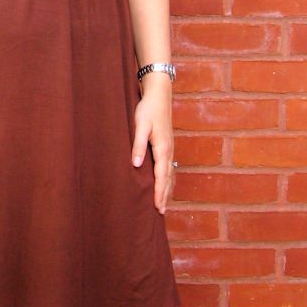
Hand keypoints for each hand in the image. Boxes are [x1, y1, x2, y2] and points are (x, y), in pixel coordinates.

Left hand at [131, 77, 174, 214]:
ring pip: (170, 173)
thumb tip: (136, 165)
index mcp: (162, 148)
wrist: (159, 95)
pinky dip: (168, 178)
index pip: (161, 176)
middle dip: (165, 195)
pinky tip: (165, 182)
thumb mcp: (140, 126)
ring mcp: (170, 147)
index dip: (160, 192)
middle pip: (168, 178)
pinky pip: (169, 166)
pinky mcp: (167, 144)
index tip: (158, 207)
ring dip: (168, 188)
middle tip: (162, 212)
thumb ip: (138, 145)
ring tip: (164, 203)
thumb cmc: (148, 109)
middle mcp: (169, 150)